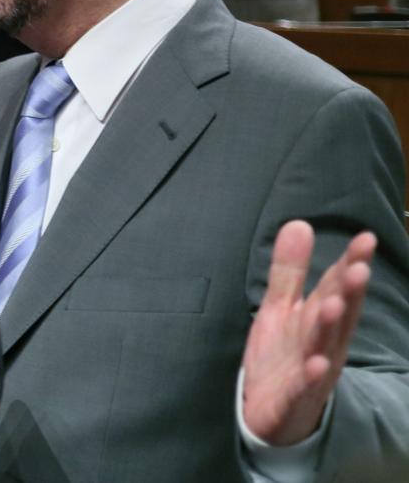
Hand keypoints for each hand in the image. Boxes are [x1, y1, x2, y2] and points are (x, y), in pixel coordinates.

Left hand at [241, 220, 373, 444]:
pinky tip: (316, 364)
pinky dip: (310, 377)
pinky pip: (303, 388)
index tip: (365, 238)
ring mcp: (311, 372)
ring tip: (334, 304)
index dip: (349, 264)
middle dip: (348, 293)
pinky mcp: (293, 398)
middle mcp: (322, 343)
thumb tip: (299, 223)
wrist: (271, 414)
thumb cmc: (282, 355)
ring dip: (330, 327)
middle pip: (338, 316)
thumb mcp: (280, 308)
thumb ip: (289, 271)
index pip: (337, 288)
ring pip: (324, 347)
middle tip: (358, 268)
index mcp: (318, 319)